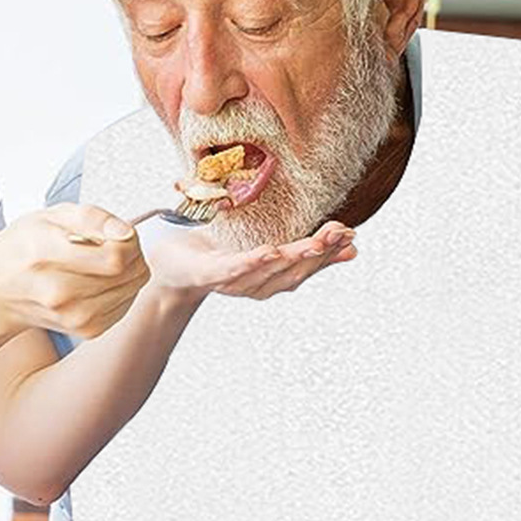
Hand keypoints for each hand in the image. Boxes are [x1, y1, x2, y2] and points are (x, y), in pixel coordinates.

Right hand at [0, 204, 150, 339]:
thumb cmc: (25, 247)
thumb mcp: (49, 216)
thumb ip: (91, 218)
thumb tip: (126, 233)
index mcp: (46, 254)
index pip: (113, 257)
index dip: (127, 241)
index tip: (117, 232)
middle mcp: (59, 293)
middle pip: (128, 273)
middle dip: (131, 252)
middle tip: (111, 243)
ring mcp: (74, 316)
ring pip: (132, 288)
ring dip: (129, 270)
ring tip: (102, 261)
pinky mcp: (87, 330)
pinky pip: (127, 303)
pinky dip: (123, 288)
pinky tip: (100, 279)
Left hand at [145, 219, 355, 301]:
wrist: (168, 264)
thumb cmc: (216, 252)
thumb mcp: (262, 244)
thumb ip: (300, 247)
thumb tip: (349, 243)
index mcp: (267, 278)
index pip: (305, 267)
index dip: (329, 255)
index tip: (351, 237)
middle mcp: (253, 285)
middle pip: (292, 272)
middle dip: (319, 254)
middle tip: (341, 235)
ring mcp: (230, 281)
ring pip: (268, 273)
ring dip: (293, 257)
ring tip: (316, 242)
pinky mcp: (207, 273)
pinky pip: (232, 269)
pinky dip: (252, 262)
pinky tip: (269, 251)